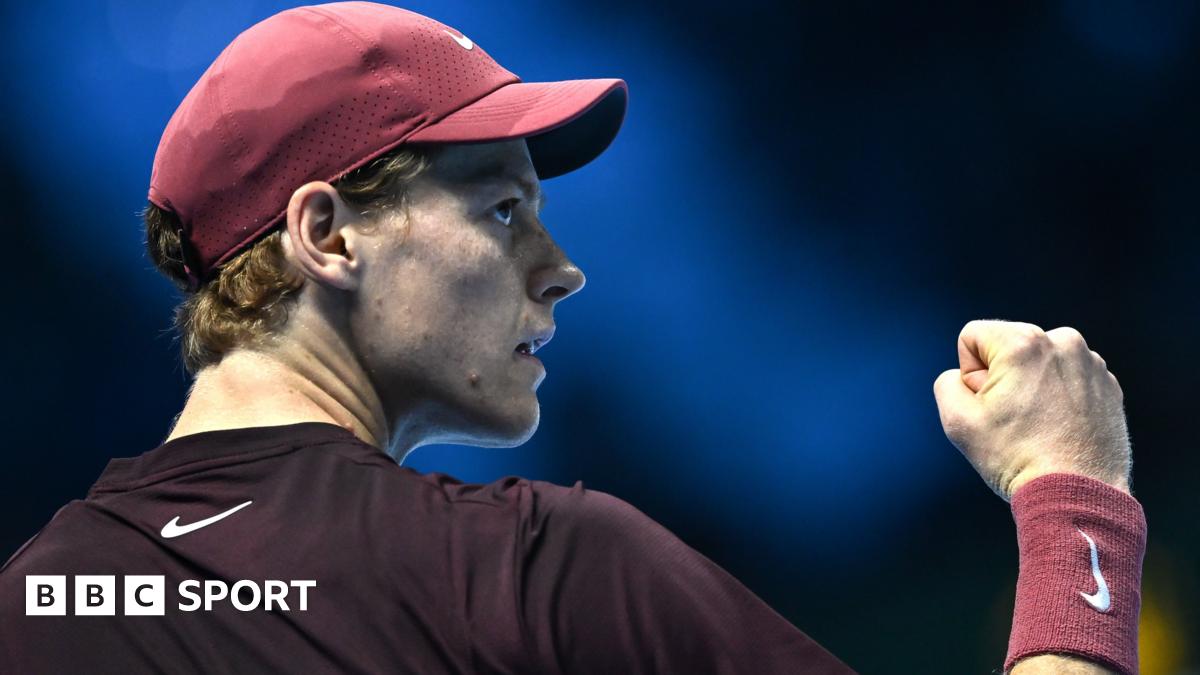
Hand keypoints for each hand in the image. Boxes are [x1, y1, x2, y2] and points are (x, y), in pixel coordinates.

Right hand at [932, 320, 1131, 500]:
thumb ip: (947, 383)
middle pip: (1008, 348)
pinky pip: (1068, 379)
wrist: (1077, 495)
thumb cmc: (1017, 458)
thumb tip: (962, 377)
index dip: (969, 373)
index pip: (973, 336)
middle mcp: (1062, 341)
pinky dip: (1059, 398)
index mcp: (1024, 342)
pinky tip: (1058, 429)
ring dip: (1031, 387)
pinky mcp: (1108, 385)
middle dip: (1002, 378)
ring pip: (1039, 363)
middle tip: (1011, 420)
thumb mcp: (957, 421)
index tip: (988, 404)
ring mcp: (1091, 363)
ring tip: (1037, 426)